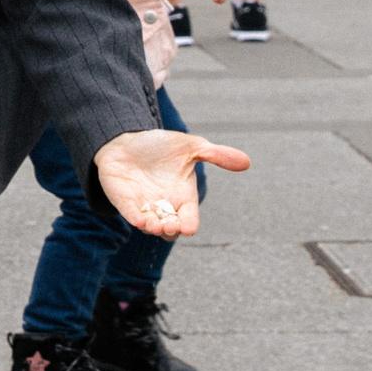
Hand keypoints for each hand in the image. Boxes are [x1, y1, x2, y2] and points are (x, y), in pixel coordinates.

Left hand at [93, 125, 249, 239]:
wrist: (128, 140)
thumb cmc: (161, 146)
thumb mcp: (191, 147)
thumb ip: (217, 155)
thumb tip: (247, 162)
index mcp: (183, 198)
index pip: (189, 218)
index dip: (189, 224)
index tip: (189, 227)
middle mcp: (165, 206)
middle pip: (171, 229)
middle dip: (171, 230)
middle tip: (171, 227)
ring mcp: (144, 206)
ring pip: (151, 226)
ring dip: (153, 227)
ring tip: (155, 225)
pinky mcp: (124, 201)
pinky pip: (130, 214)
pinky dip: (135, 218)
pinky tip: (139, 220)